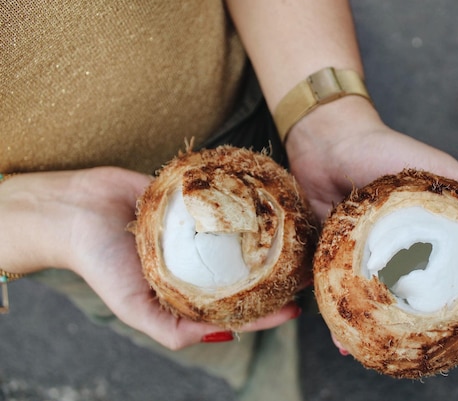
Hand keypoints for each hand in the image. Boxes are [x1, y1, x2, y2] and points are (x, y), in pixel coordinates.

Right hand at [0, 168, 299, 349]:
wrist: (74, 210)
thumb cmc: (99, 262)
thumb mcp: (134, 308)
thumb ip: (173, 330)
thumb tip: (228, 335)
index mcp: (185, 290)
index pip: (234, 307)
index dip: (266, 312)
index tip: (296, 308)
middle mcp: (196, 261)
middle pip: (244, 272)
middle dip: (276, 276)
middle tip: (306, 272)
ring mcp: (197, 229)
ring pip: (241, 236)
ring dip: (269, 239)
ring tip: (299, 239)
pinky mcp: (194, 199)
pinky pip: (226, 201)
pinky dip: (246, 204)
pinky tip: (271, 205)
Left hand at [285, 96, 457, 350]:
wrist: (328, 142)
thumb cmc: (386, 149)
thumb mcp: (440, 167)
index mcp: (430, 233)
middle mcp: (401, 249)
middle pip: (419, 296)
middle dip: (429, 328)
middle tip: (438, 351)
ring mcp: (368, 256)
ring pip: (379, 303)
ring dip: (382, 332)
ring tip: (386, 353)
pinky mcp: (335, 257)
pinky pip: (340, 293)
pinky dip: (341, 317)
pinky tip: (342, 340)